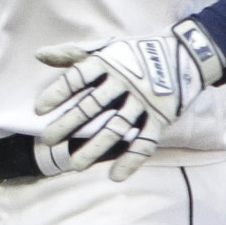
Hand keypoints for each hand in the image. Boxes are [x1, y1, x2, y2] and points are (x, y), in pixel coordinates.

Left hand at [32, 24, 225, 182]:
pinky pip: (145, 141)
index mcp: (108, 63)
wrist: (186, 53)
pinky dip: (131, 160)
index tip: (38, 110)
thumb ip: (73, 54)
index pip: (77, 78)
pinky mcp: (161, 116)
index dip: (57, 93)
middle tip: (47, 141)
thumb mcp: (106, 48)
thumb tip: (39, 55)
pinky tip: (115, 176)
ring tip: (74, 165)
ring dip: (94, 148)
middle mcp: (125, 82)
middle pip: (92, 107)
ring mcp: (144, 101)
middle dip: (68, 125)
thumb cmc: (135, 52)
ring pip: (115, 128)